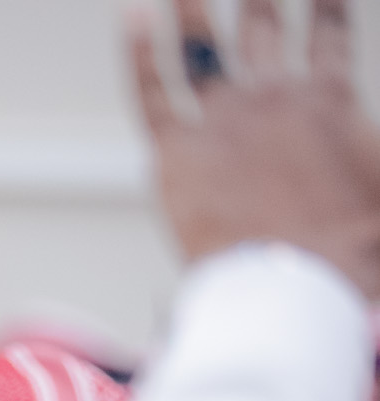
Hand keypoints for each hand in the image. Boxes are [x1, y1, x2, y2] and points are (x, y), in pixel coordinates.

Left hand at [132, 0, 379, 300]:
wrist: (296, 285)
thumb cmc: (346, 255)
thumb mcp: (379, 200)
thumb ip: (370, 166)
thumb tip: (368, 187)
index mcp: (331, 101)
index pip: (329, 33)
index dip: (325, 5)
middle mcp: (275, 96)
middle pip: (261, 28)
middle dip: (256, 1)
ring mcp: (224, 120)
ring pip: (201, 49)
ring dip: (189, 14)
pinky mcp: (179, 153)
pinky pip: (154, 93)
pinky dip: (140, 53)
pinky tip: (132, 20)